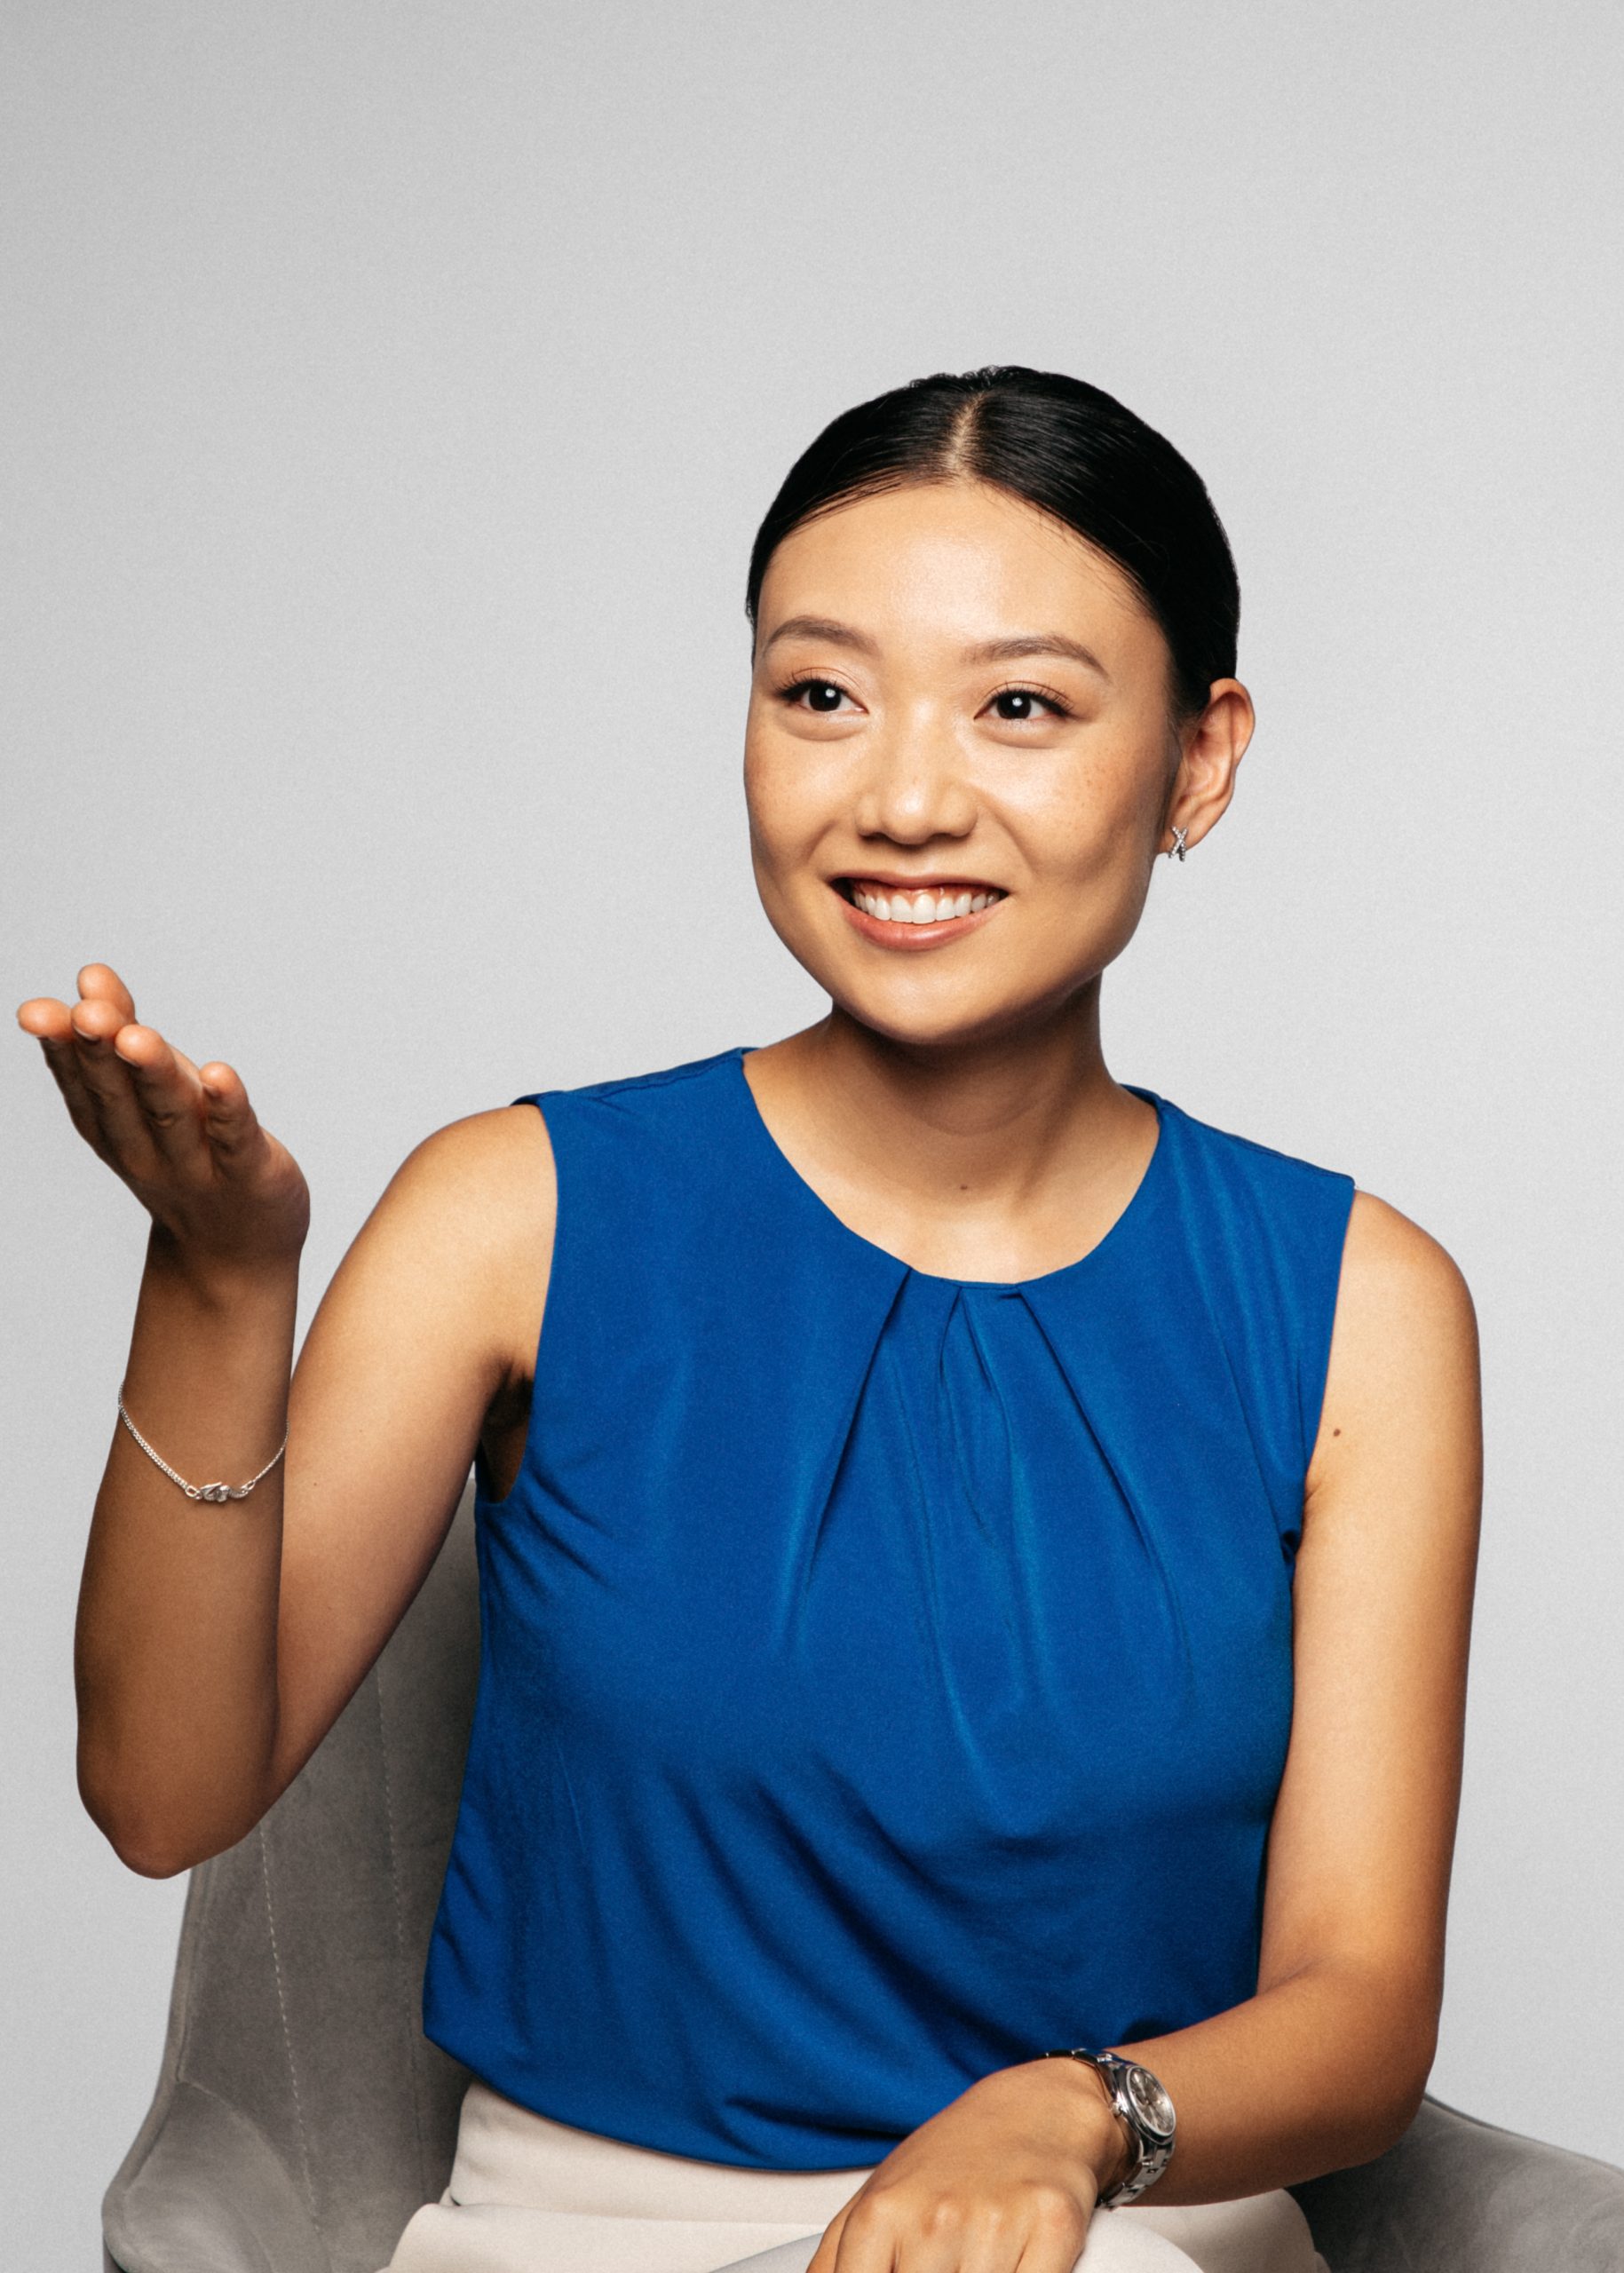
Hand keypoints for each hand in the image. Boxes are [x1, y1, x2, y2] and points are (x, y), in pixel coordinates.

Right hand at [16, 963, 309, 1277]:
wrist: (234, 1255)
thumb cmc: (190, 1152)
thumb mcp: (150, 1092)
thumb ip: (122, 1030)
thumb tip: (90, 973)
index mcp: (114, 1127)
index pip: (83, 1083)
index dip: (62, 1047)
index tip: (40, 1011)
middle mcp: (146, 1149)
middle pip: (120, 1097)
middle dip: (100, 1053)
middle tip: (86, 1014)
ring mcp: (198, 1165)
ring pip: (171, 1115)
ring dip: (154, 1074)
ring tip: (137, 1037)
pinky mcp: (250, 1174)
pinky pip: (237, 1138)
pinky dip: (228, 1108)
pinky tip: (219, 1075)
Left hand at [808, 2058, 1125, 2272]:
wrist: (1036, 2109)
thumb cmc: (952, 2160)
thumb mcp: (877, 2200)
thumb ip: (836, 2262)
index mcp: (881, 2215)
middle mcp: (934, 2219)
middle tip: (941, 2265)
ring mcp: (993, 2225)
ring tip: (972, 2258)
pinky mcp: (1052, 2227)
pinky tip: (1014, 2261)